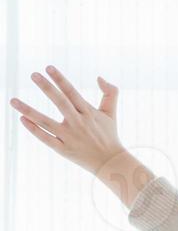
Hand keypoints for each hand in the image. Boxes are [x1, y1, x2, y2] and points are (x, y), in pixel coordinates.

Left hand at [10, 66, 153, 206]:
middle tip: (34, 75)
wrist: (111, 162)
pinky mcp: (64, 149)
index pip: (72, 93)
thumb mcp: (110, 114)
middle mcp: (79, 123)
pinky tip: (22, 119)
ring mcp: (70, 137)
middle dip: (47, 88)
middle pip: (61, 103)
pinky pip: (46, 139)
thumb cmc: (108, 135)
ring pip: (46, 122)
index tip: (48, 68)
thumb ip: (110, 94)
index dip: (60, 80)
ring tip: (13, 100)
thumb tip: (99, 77)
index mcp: (88, 113)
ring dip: (29, 111)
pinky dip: (34, 130)